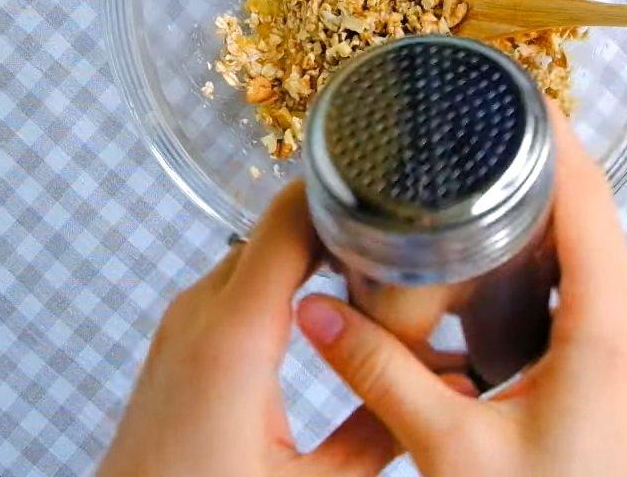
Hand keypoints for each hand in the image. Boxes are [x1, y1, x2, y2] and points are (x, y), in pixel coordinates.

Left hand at [99, 183, 399, 476]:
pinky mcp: (177, 344)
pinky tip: (323, 316)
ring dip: (310, 256)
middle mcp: (199, 315)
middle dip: (341, 229)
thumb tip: (449, 392)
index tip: (397, 204)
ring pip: (257, 254)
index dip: (345, 196)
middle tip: (404, 253)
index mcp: (234, 338)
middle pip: (277, 230)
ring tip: (374, 280)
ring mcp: (181, 325)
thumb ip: (380, 430)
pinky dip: (281, 284)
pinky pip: (235, 286)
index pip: (289, 218)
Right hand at [294, 105, 626, 475]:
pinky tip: (482, 241)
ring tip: (466, 158)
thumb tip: (313, 312)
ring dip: (533, 198)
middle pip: (587, 204)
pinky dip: (533, 247)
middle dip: (531, 153)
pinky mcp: (596, 365)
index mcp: (605, 327)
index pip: (586, 194)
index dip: (550, 131)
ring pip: (581, 241)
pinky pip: (572, 280)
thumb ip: (378, 375)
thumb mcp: (450, 449)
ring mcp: (614, 344)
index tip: (502, 85)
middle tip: (466, 113)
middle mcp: (623, 323)